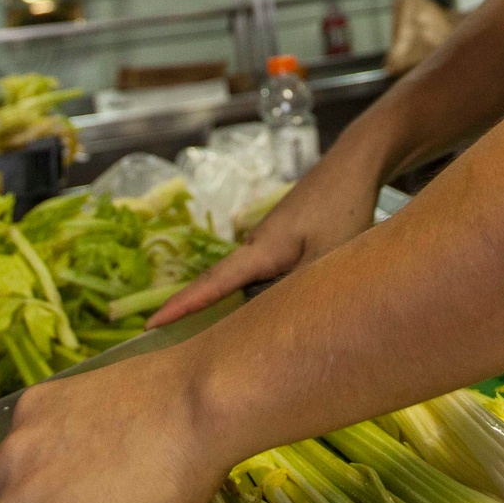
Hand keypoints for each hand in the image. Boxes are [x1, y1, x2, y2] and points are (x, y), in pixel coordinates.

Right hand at [147, 151, 381, 327]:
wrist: (355, 165)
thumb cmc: (342, 208)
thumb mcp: (326, 256)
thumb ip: (302, 290)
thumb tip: (280, 323)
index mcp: (261, 250)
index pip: (213, 284)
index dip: (181, 306)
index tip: (149, 325)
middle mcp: (258, 244)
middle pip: (217, 282)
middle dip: (190, 307)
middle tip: (163, 337)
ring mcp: (271, 240)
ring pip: (241, 278)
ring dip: (220, 301)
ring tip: (203, 332)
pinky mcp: (286, 238)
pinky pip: (259, 272)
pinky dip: (248, 291)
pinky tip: (257, 307)